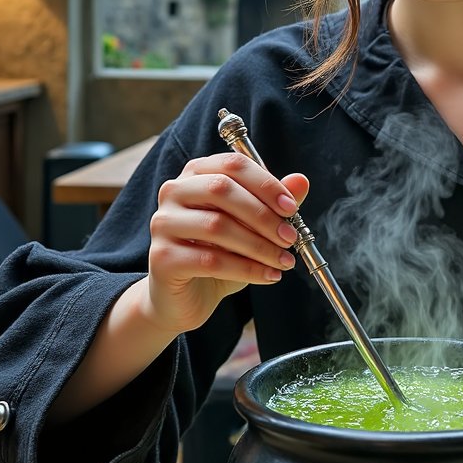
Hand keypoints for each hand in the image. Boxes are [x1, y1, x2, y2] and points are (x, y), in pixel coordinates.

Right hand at [145, 152, 308, 334]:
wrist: (186, 297)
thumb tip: (301, 181)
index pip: (232, 164)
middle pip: (222, 190)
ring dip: (259, 245)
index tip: (291, 208)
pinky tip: (269, 276)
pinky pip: (211, 260)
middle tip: (290, 238)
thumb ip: (274, 203)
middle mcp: (174, 192)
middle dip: (263, 215)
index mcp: (196, 173)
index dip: (265, 184)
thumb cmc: (221, 253)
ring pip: (217, 226)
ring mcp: (163, 223)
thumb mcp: (253, 227)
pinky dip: (247, 269)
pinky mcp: (161, 257)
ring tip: (284, 261)